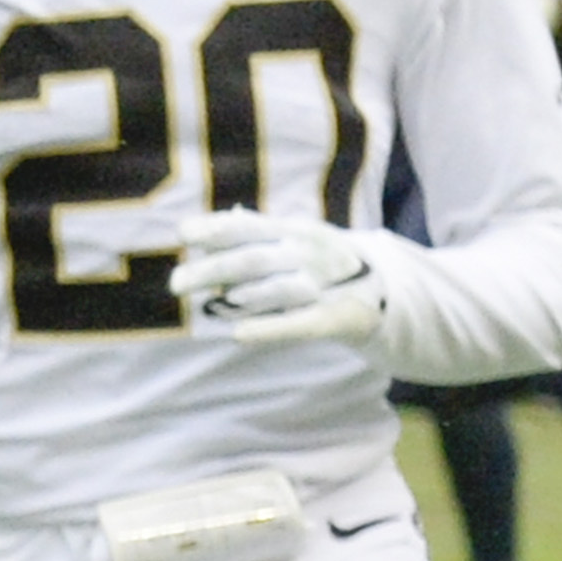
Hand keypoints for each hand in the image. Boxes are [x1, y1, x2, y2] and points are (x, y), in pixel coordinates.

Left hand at [169, 214, 386, 350]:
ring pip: (281, 289)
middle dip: (214, 269)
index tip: (183, 233)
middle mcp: (307, 254)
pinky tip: (239, 335)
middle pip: (255, 259)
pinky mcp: (336, 318)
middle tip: (175, 283)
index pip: (248, 228)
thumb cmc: (317, 262)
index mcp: (291, 232)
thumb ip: (247, 234)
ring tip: (218, 302)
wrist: (385, 289)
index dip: (216, 229)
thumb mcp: (289, 239)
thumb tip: (198, 225)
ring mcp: (324, 285)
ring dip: (247, 295)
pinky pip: (302, 324)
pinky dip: (271, 329)